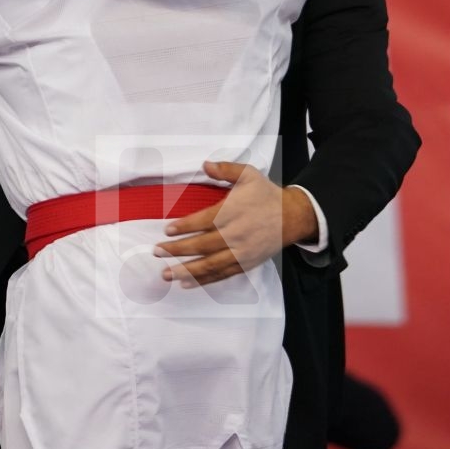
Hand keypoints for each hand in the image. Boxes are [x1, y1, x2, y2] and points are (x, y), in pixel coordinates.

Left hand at [153, 161, 316, 286]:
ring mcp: (241, 252)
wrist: (292, 217)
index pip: (204, 221)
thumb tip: (204, 164)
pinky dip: (203, 281)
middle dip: (177, 250)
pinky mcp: (245, 264)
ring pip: (210, 265)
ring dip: (186, 271)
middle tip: (157, 251)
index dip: (184, 226)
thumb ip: (226, 170)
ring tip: (166, 274)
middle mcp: (236, 234)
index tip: (167, 229)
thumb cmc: (266, 194)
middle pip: (202, 245)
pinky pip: (221, 275)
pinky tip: (186, 283)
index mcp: (233, 212)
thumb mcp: (248, 174)